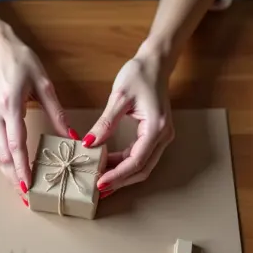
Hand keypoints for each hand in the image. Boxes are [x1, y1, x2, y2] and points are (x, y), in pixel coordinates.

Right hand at [0, 25, 73, 196]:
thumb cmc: (21, 61)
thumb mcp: (44, 84)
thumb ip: (58, 113)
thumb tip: (73, 137)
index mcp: (10, 105)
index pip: (15, 144)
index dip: (22, 168)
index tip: (28, 186)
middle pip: (1, 156)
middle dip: (13, 178)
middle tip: (26, 197)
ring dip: (7, 172)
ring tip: (22, 188)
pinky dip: (4, 160)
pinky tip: (15, 168)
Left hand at [83, 51, 174, 196]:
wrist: (155, 63)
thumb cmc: (139, 74)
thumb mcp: (119, 97)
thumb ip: (105, 123)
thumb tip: (88, 143)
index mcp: (156, 128)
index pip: (136, 161)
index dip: (118, 175)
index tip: (99, 183)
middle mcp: (163, 136)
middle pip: (142, 169)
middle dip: (120, 181)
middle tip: (98, 190)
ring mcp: (162, 136)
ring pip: (143, 165)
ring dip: (122, 175)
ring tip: (100, 181)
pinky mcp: (155, 134)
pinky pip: (141, 155)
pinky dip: (125, 163)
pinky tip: (108, 165)